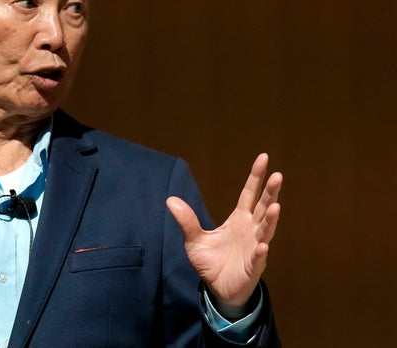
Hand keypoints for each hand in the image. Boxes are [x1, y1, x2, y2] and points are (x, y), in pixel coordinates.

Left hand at [166, 153, 281, 317]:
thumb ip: (187, 220)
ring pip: (265, 231)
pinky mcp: (252, 268)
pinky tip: (263, 246)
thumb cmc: (211, 262)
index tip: (264, 158)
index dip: (256, 177)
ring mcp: (255, 248)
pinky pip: (258, 259)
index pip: (249, 194)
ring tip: (275, 206)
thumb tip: (170, 200)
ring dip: (270, 219)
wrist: (218, 290)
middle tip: (278, 176)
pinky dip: (260, 252)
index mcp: (239, 220)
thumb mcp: (194, 240)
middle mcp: (251, 230)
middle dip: (270, 192)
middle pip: (262, 207)